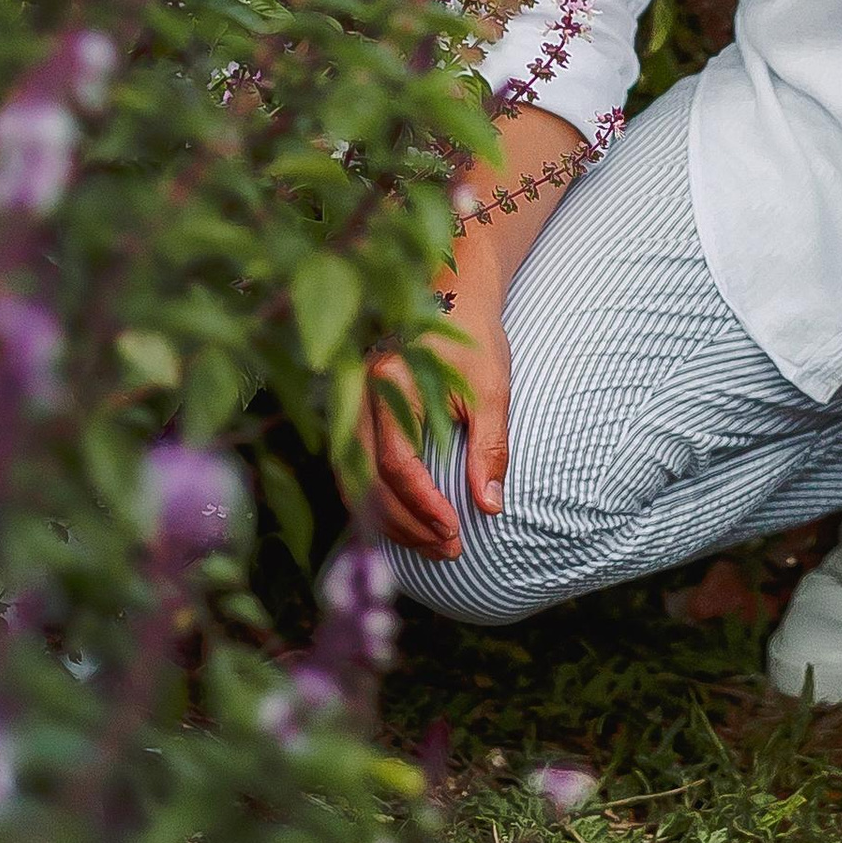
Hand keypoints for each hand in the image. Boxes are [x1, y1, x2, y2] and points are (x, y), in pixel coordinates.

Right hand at [358, 294, 510, 558]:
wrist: (453, 294)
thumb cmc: (474, 339)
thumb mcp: (491, 390)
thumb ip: (488, 447)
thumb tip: (489, 507)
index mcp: (391, 380)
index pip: (395, 461)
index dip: (422, 504)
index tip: (454, 529)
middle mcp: (360, 393)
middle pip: (367, 479)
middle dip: (405, 523)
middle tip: (447, 548)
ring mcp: (351, 402)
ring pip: (355, 480)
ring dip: (389, 520)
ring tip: (431, 545)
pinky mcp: (355, 413)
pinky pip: (354, 470)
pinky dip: (375, 503)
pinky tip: (405, 523)